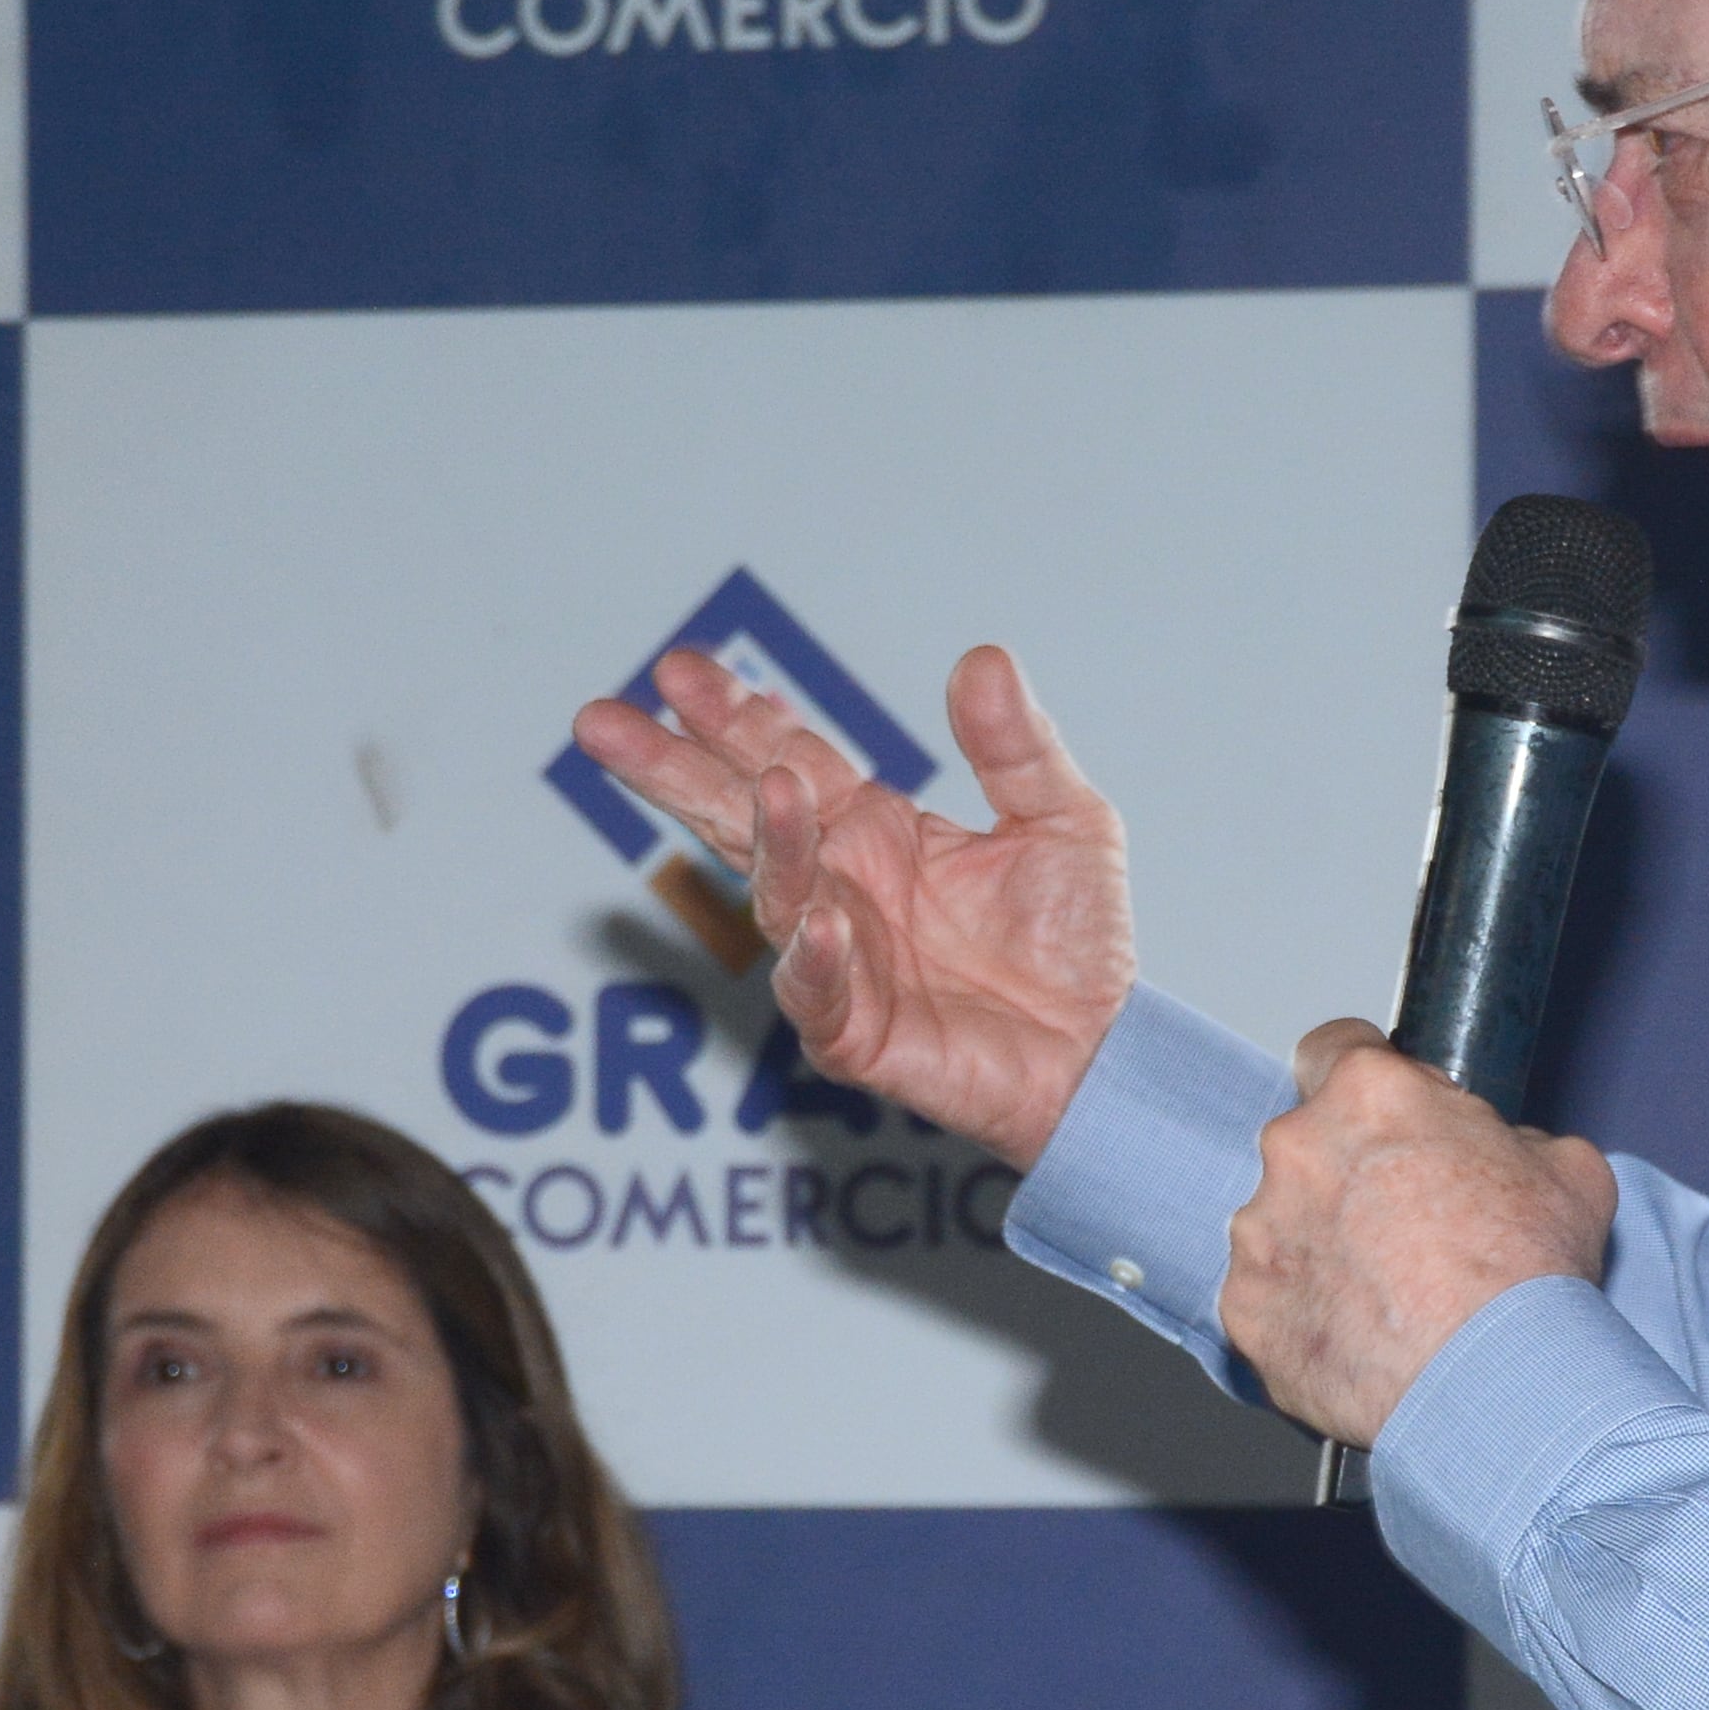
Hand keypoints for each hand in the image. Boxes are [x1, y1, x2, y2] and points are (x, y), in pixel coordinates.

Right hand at [569, 644, 1133, 1170]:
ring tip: (771, 788)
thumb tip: (982, 657)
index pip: (785, 758)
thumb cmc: (1075, 941)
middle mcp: (841, 887)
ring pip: (780, 896)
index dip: (734, 716)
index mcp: (873, 829)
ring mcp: (840, 960)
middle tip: (603, 723)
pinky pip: (819, 997)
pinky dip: (815, 962)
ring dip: (772, 843)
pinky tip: (821, 923)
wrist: (1105, 1051)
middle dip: (672, 770)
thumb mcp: (1061, 816)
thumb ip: (1015, 745)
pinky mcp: (858, 1034)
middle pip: (740, 819)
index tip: (680, 671)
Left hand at [1223, 1022, 1617, 1446]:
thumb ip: (1516, 1139)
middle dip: (1347, 1176)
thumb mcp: (1568, 1170)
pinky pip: (1267, 1301)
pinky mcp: (1244, 1309)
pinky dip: (1303, 1316)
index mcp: (1369, 1094)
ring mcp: (1260, 1231)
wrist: (1495, 1383)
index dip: (1364, 1080)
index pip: (1335, 1048)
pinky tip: (1358, 1338)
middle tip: (1406, 1227)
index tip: (1380, 1113)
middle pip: (1309, 1144)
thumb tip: (1509, 1150)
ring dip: (1321, 1248)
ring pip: (1281, 1224)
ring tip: (1386, 1297)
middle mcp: (1298, 1149)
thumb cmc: (1529, 1277)